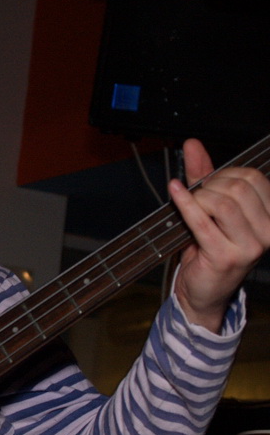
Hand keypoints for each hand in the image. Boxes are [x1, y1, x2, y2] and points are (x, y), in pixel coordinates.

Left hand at [168, 138, 269, 331]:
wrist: (204, 290)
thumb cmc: (209, 248)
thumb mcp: (210, 208)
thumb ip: (205, 175)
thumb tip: (192, 144)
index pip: (253, 178)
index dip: (225, 174)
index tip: (209, 183)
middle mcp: (268, 231)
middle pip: (237, 189)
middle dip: (210, 186)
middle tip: (197, 198)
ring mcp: (250, 246)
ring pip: (222, 203)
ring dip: (198, 199)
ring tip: (190, 207)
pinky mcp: (225, 256)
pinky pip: (202, 222)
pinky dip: (185, 203)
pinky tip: (175, 193)